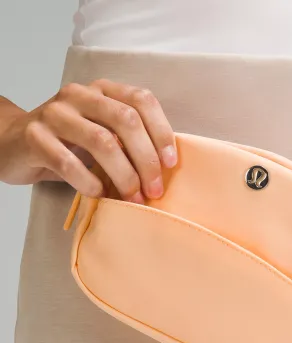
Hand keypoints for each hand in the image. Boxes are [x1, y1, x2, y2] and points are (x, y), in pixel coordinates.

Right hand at [0, 79, 177, 202]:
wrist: (13, 142)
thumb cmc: (66, 142)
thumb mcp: (100, 132)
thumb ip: (126, 140)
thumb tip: (162, 170)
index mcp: (102, 90)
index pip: (141, 100)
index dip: (161, 132)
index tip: (171, 164)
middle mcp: (79, 95)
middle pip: (126, 121)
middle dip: (146, 160)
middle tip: (154, 190)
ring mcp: (55, 113)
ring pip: (102, 142)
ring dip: (124, 176)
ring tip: (132, 198)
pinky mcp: (34, 137)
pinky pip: (69, 163)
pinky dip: (89, 183)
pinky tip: (99, 195)